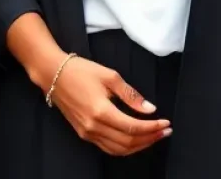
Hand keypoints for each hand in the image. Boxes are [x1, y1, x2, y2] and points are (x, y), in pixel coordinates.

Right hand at [48, 55, 171, 156]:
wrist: (54, 75)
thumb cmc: (82, 71)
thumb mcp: (110, 76)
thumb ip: (131, 95)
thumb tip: (150, 109)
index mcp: (101, 111)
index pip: (132, 127)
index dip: (152, 128)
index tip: (166, 123)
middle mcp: (93, 127)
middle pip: (127, 142)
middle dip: (150, 138)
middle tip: (166, 131)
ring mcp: (87, 133)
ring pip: (118, 149)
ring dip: (139, 146)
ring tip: (155, 136)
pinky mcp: (84, 134)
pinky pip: (108, 147)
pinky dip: (124, 147)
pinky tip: (136, 140)